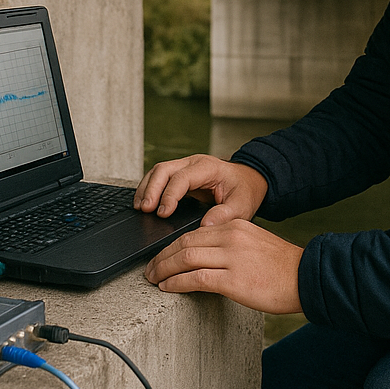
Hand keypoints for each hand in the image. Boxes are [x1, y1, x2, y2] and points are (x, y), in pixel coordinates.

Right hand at [133, 153, 267, 225]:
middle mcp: (194, 163)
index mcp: (208, 168)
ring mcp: (186, 166)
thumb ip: (226, 215)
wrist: (249, 180)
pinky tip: (144, 203)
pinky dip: (149, 188)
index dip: (169, 195)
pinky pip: (160, 177)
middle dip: (151, 189)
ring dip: (147, 188)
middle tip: (145, 209)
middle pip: (164, 169)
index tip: (162, 213)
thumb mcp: (242, 205)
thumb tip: (205, 225)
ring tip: (140, 207)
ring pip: (159, 171)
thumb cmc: (245, 191)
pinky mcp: (181, 174)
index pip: (182, 178)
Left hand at [145, 219, 302, 313]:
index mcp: (235, 225)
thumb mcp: (253, 243)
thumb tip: (202, 258)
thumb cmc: (281, 267)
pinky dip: (177, 282)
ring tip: (153, 279)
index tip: (161, 256)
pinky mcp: (234, 280)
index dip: (171, 245)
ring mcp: (232, 257)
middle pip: (185, 242)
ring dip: (164, 269)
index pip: (193, 232)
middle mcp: (231, 236)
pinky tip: (167, 287)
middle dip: (162, 257)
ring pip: (186, 257)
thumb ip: (229, 244)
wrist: (306, 277)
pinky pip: (196, 278)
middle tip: (149, 269)